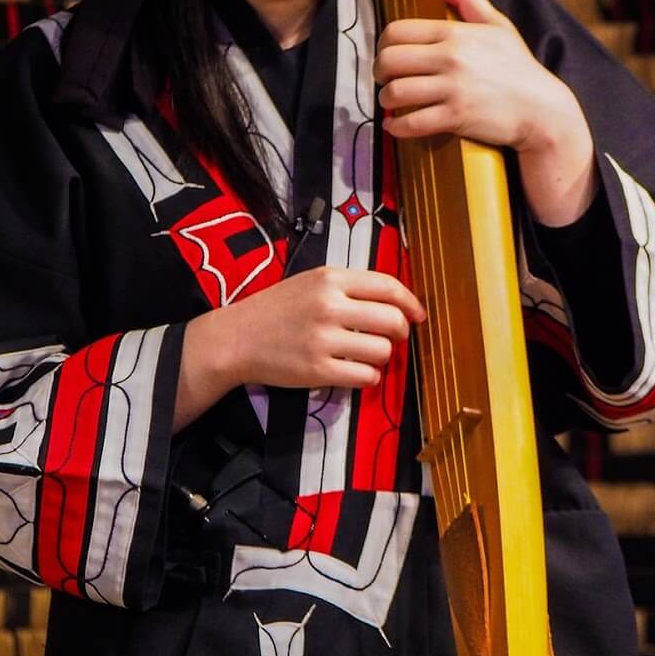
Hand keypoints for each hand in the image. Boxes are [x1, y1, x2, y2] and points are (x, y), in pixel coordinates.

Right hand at [226, 267, 424, 388]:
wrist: (236, 338)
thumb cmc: (276, 309)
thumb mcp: (311, 283)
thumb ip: (350, 288)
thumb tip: (396, 303)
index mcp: (330, 279)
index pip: (388, 286)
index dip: (410, 302)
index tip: (418, 315)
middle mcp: (329, 306)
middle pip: (393, 321)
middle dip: (400, 333)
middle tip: (389, 338)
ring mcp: (324, 339)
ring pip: (383, 351)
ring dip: (381, 357)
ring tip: (364, 355)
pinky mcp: (318, 370)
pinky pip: (367, 377)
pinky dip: (368, 377)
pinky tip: (354, 371)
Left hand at [374, 0, 576, 152]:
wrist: (542, 108)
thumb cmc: (519, 68)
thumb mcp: (498, 26)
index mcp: (455, 34)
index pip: (396, 31)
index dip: (383, 45)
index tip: (387, 56)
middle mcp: (450, 58)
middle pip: (389, 60)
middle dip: (379, 73)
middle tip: (384, 79)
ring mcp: (453, 88)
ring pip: (396, 92)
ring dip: (387, 100)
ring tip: (392, 102)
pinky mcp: (456, 117)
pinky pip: (412, 122)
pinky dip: (398, 126)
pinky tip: (398, 125)